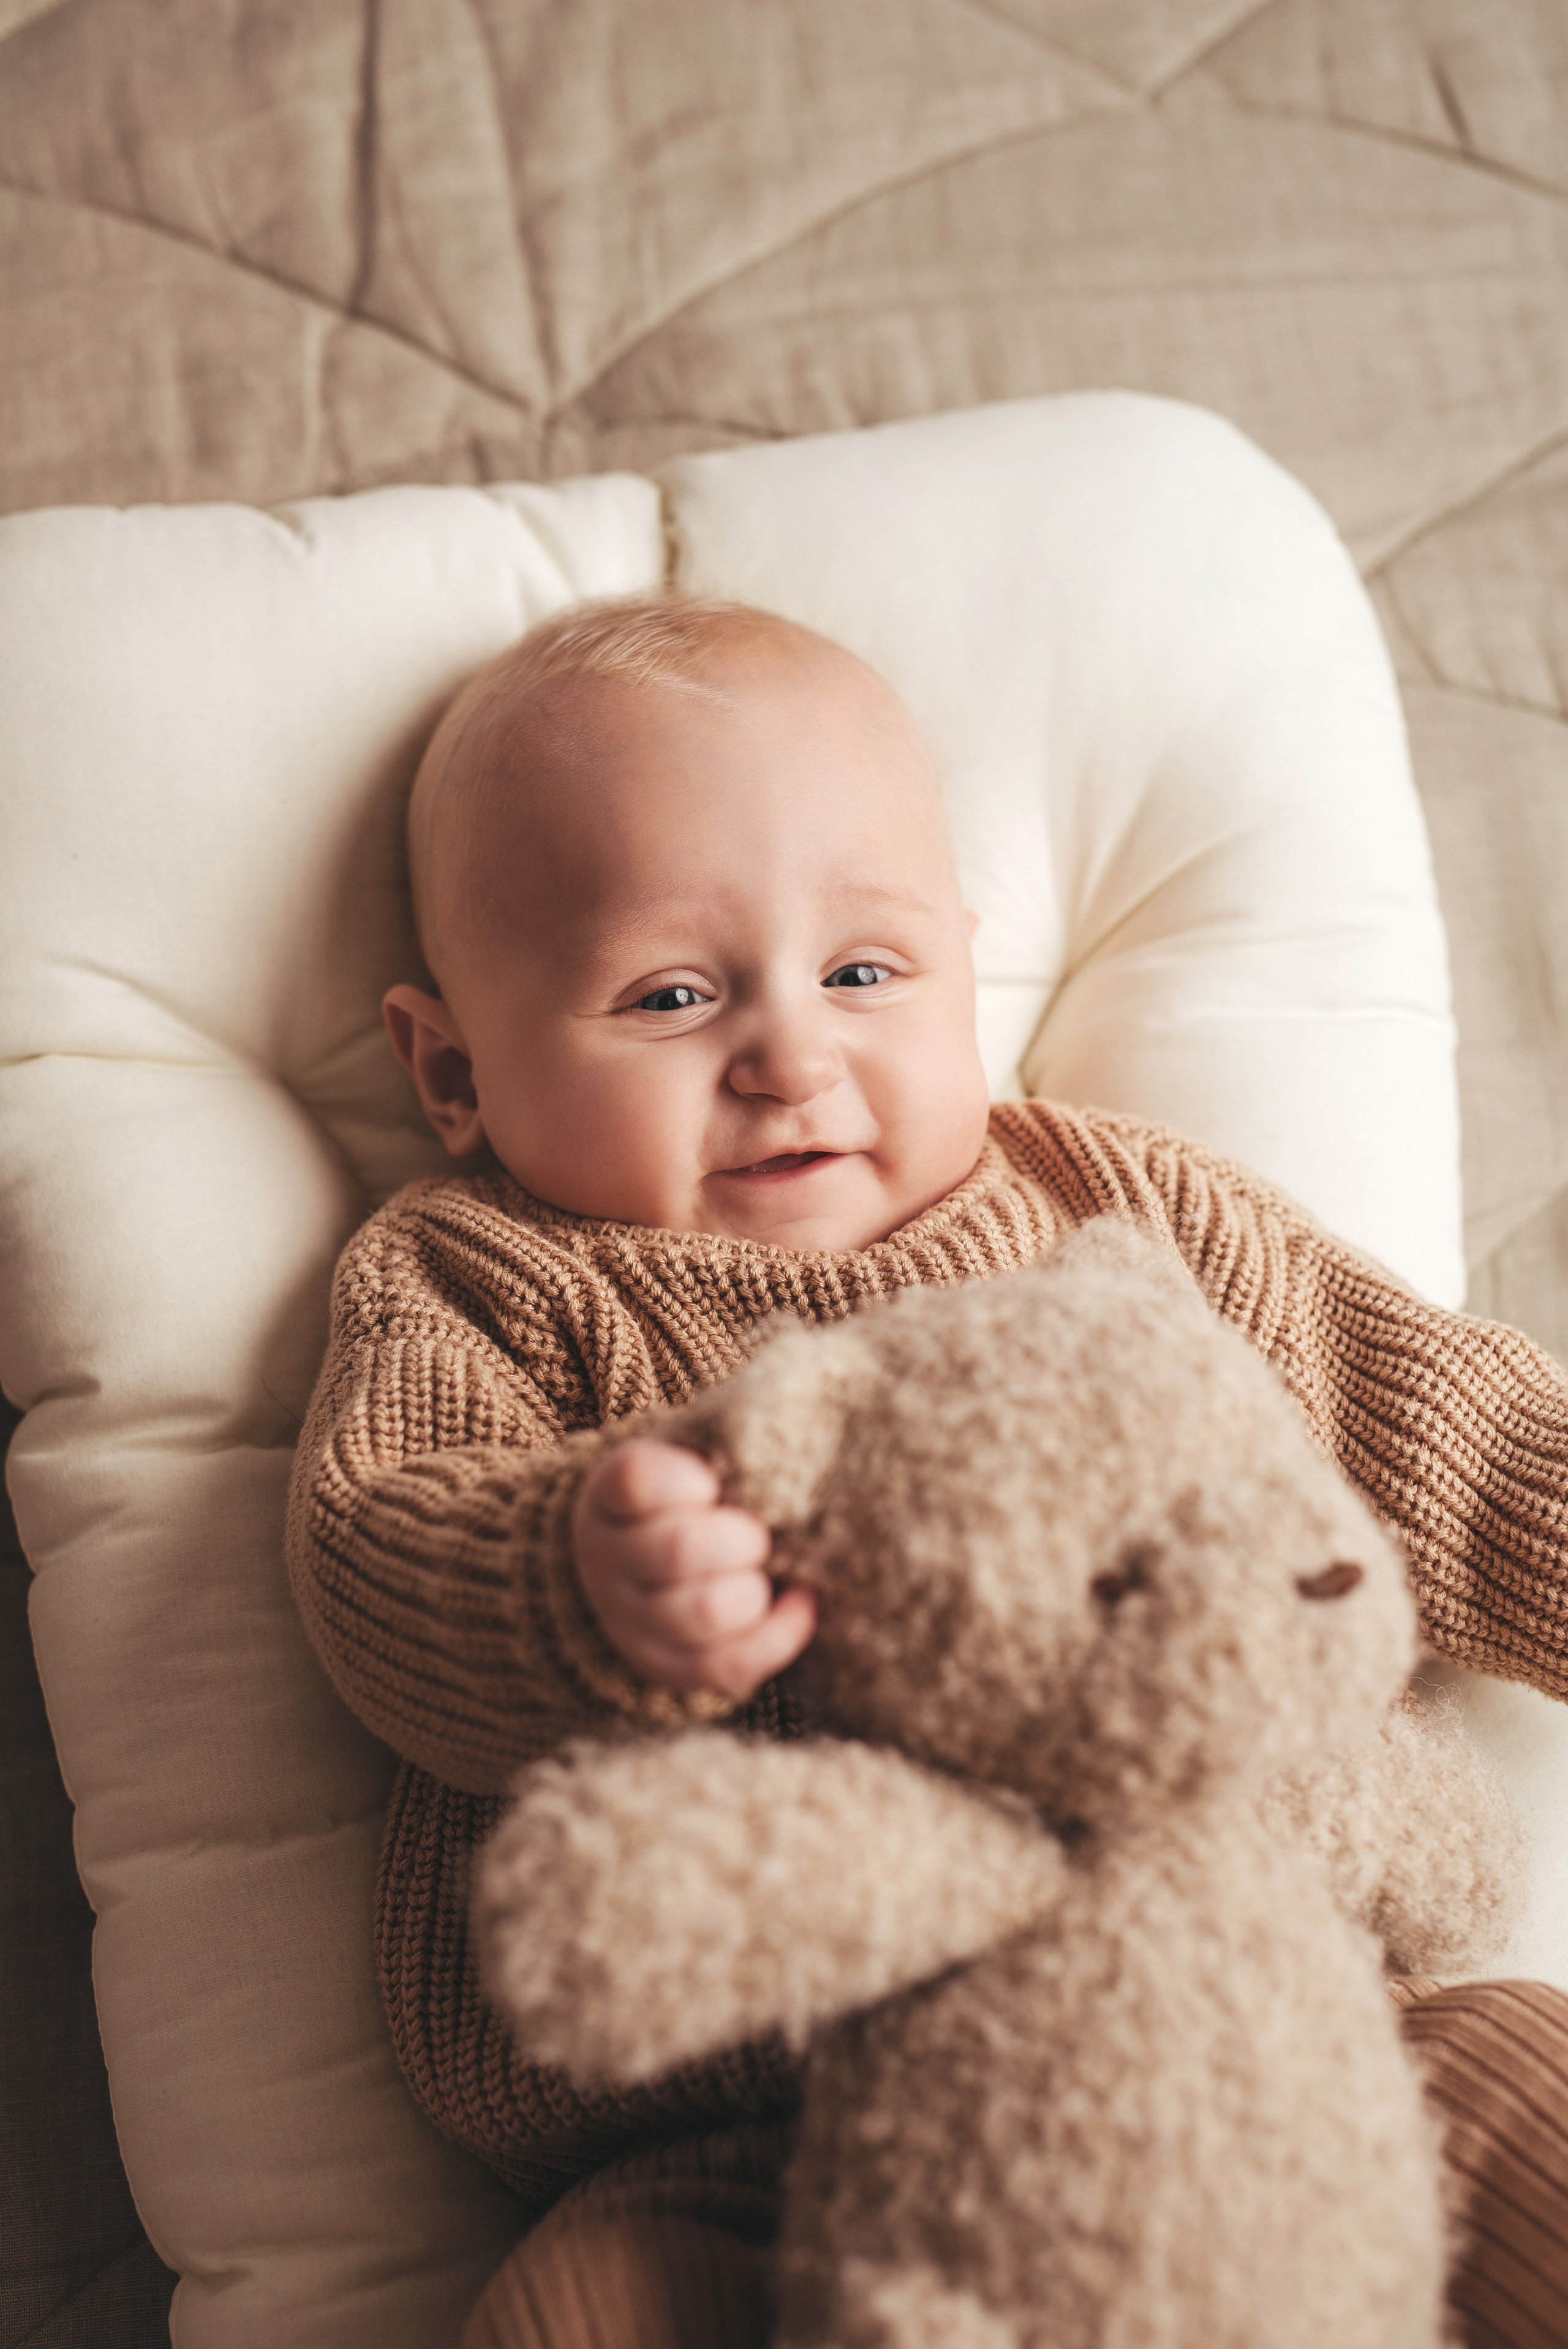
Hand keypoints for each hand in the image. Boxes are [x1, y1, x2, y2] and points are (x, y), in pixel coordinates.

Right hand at [574, 1439, 816, 1695]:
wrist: (642, 1561)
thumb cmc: (690, 1493)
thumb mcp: (690, 1451)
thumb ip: (728, 1436)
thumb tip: (793, 1417)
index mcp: (611, 1494)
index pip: (636, 1479)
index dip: (689, 1479)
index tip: (714, 1480)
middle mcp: (608, 1559)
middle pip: (678, 1550)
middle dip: (742, 1538)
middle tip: (759, 1530)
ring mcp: (631, 1619)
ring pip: (703, 1614)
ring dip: (754, 1589)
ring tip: (768, 1570)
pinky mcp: (666, 1665)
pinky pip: (729, 1663)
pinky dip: (780, 1632)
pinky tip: (800, 1601)